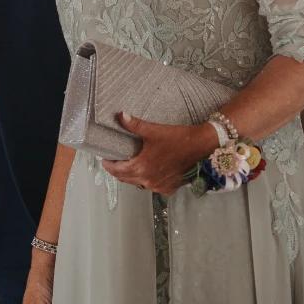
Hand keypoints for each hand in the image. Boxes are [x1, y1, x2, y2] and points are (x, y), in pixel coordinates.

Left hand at [100, 114, 216, 195]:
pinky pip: (153, 186)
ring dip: (132, 176)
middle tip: (113, 162)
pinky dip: (148, 181)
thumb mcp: (153, 130)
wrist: (200, 146)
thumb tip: (120, 115)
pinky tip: (148, 172)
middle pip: (125, 179)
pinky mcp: (169, 187)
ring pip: (138, 184)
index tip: (104, 160)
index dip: (108, 165)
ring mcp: (159, 186)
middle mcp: (148, 181)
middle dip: (117, 171)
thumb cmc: (176, 138)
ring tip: (129, 166)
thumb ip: (134, 125)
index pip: (117, 170)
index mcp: (141, 167)